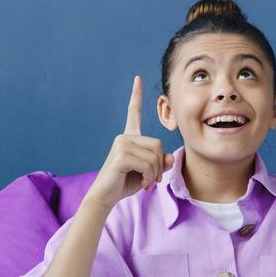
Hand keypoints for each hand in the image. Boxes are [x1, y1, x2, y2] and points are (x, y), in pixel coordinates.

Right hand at [88, 75, 174, 210]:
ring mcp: (122, 144)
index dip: (136, 95)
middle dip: (159, 165)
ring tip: (145, 182)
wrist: (105, 197)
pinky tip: (141, 183)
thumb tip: (170, 158)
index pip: (134, 113)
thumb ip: (160, 163)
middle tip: (152, 180)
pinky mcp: (121, 155)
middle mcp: (124, 137)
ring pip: (155, 156)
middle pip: (158, 144)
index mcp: (129, 137)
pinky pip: (147, 164)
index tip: (137, 78)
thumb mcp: (148, 172)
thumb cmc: (126, 183)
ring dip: (154, 174)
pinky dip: (149, 177)